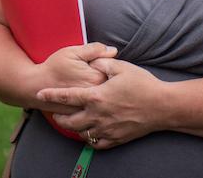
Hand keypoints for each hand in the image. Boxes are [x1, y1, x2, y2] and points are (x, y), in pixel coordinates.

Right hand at [32, 43, 115, 114]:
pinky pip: (96, 112)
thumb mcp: (73, 52)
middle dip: (108, 82)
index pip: (114, 72)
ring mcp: (90, 107)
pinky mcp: (83, 115)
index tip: (96, 65)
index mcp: (96, 78)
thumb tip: (113, 50)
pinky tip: (87, 100)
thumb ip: (94, 50)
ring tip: (88, 88)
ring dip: (102, 96)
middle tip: (89, 76)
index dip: (107, 66)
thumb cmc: (54, 67)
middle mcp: (95, 95)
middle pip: (113, 88)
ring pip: (105, 101)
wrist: (36, 86)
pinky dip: (95, 107)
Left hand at [36, 57, 160, 148]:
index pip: (67, 96)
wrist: (163, 107)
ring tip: (71, 123)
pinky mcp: (117, 139)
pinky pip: (97, 143)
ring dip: (74, 129)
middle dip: (59, 118)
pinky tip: (90, 132)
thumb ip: (102, 61)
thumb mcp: (121, 67)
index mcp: (96, 96)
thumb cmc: (143, 84)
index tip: (40, 94)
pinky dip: (90, 139)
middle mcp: (98, 115)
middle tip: (55, 114)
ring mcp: (107, 129)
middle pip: (70, 122)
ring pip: (82, 134)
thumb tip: (93, 59)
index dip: (51, 95)